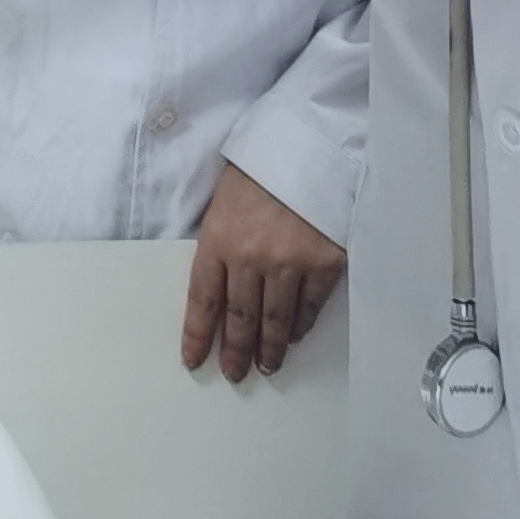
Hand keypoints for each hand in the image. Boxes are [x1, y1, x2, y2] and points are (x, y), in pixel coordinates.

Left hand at [183, 163, 345, 382]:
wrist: (311, 144)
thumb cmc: (260, 168)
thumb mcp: (223, 199)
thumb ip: (220, 241)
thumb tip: (218, 285)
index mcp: (218, 238)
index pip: (202, 301)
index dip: (198, 335)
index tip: (194, 360)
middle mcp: (251, 257)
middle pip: (240, 317)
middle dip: (236, 351)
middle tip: (235, 373)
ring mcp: (290, 263)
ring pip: (275, 319)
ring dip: (269, 348)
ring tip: (267, 366)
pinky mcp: (325, 263)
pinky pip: (310, 306)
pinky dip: (300, 325)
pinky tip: (294, 335)